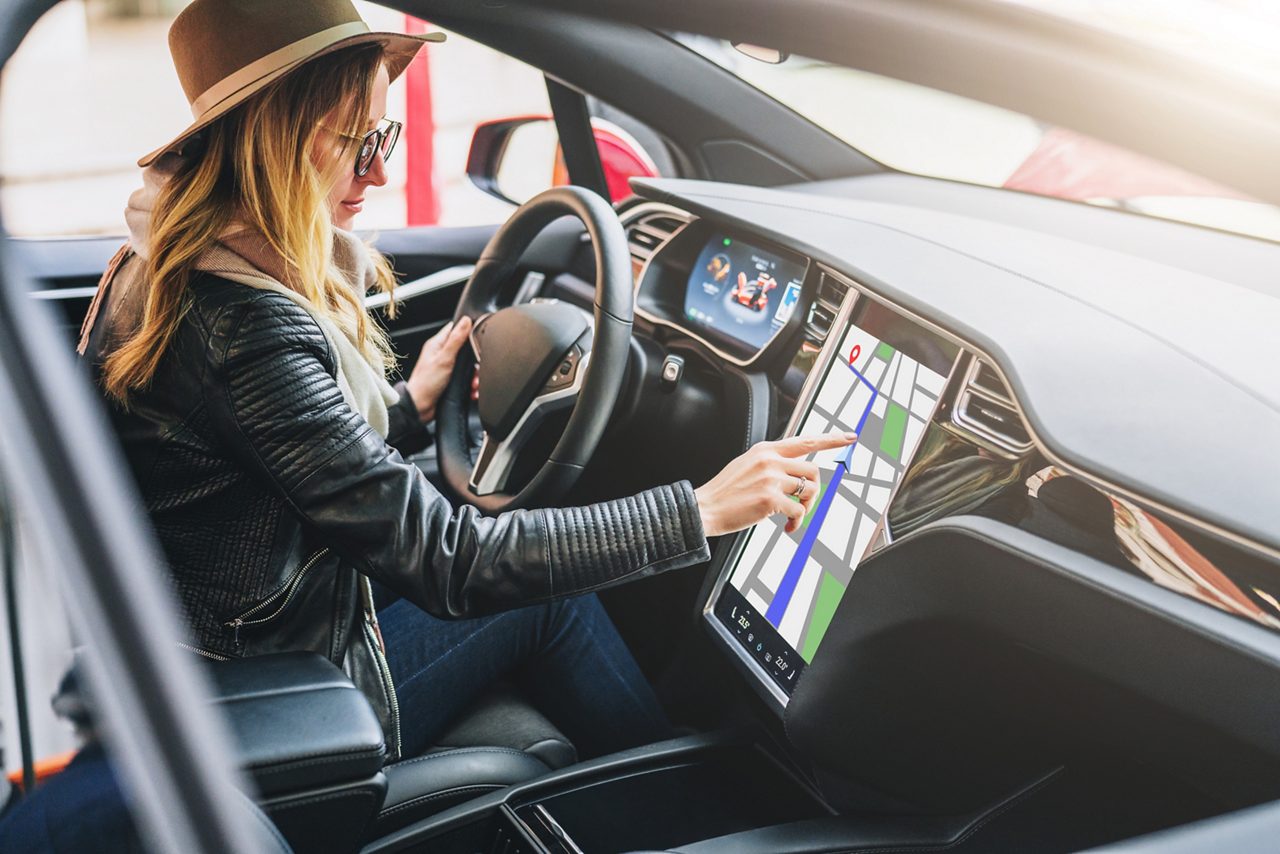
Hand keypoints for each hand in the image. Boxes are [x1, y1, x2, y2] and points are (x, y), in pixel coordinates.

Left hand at [405, 316, 471, 422]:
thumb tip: (466, 321)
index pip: (455, 328)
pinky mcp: (450, 380)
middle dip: (474, 360)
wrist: (420, 407)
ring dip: (474, 375)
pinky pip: (466, 379)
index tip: (478, 336)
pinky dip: (471, 385)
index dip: (468, 330)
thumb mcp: (444, 359)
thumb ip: (456, 340)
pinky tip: (472, 390)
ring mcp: (446, 367)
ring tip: (474, 383)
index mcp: (437, 344)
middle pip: (465, 348)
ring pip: (468, 366)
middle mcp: (442, 354)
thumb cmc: (426, 384)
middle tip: (476, 368)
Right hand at [694, 432, 856, 536]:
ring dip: (806, 508)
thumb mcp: (747, 464)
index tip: (849, 437)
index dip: (831, 439)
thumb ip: (771, 462)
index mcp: (766, 450)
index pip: (806, 441)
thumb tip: (795, 470)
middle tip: (802, 504)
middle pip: (813, 472)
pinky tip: (786, 528)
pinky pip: (798, 512)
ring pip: (809, 491)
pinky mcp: (770, 499)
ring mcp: (770, 479)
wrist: (705, 508)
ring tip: (792, 517)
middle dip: (813, 492)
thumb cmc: (725, 491)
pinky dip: (796, 523)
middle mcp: (770, 460)